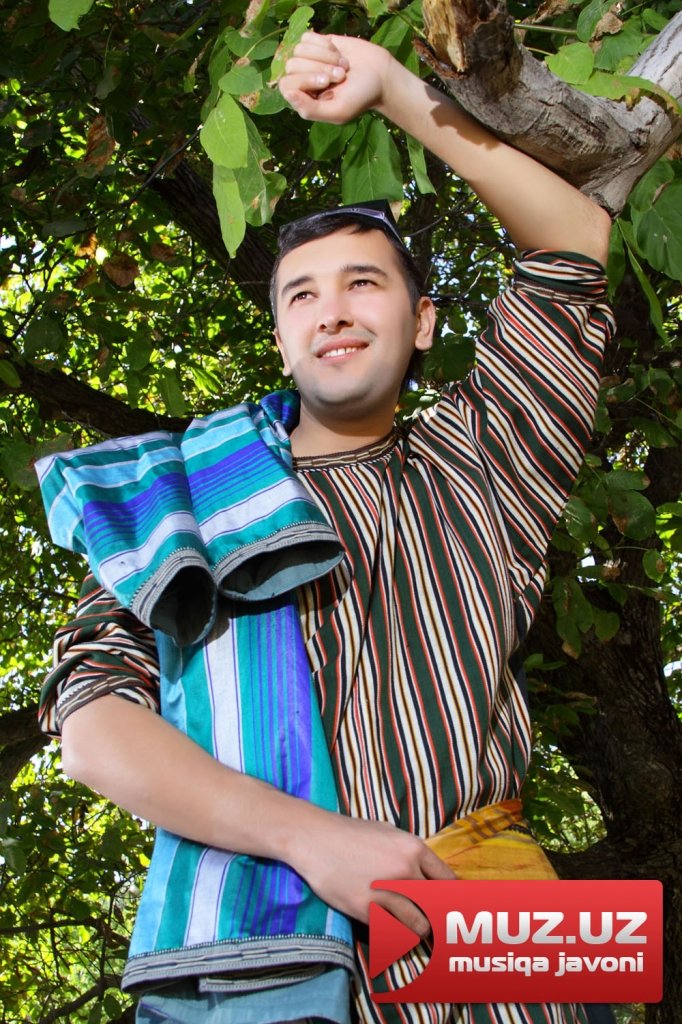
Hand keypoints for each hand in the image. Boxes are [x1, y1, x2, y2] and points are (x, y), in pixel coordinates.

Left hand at [279, 32, 394, 123]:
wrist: (380, 75)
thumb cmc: (360, 97)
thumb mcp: (338, 111)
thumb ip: (310, 109)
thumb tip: (288, 94)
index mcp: (304, 99)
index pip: (286, 85)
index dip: (305, 80)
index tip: (326, 82)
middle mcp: (303, 79)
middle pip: (292, 65)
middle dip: (319, 69)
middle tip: (340, 76)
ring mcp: (309, 59)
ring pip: (299, 49)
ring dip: (325, 57)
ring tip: (342, 67)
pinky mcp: (318, 43)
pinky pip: (307, 37)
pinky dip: (324, 45)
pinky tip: (338, 54)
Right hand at [288, 809, 455, 936]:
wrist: (315, 838)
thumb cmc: (351, 834)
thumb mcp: (387, 833)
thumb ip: (410, 854)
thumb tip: (429, 875)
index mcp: (413, 848)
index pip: (448, 881)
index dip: (454, 898)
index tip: (455, 910)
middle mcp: (406, 870)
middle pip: (438, 905)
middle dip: (439, 917)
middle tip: (441, 929)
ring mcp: (387, 891)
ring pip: (420, 925)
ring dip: (419, 930)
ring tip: (418, 933)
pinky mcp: (367, 909)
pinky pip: (393, 931)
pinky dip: (395, 934)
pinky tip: (392, 930)